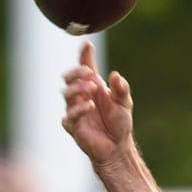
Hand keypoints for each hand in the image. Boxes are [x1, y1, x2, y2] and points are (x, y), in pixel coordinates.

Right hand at [62, 41, 134, 166]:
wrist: (117, 147)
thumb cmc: (119, 123)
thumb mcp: (124, 103)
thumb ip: (121, 89)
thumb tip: (115, 75)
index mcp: (93, 87)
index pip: (85, 67)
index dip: (84, 55)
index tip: (87, 44)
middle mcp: (81, 96)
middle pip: (69, 77)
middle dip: (76, 72)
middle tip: (90, 73)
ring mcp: (75, 110)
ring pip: (66, 93)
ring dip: (78, 88)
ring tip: (92, 89)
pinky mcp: (73, 126)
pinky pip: (69, 115)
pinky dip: (79, 109)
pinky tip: (89, 105)